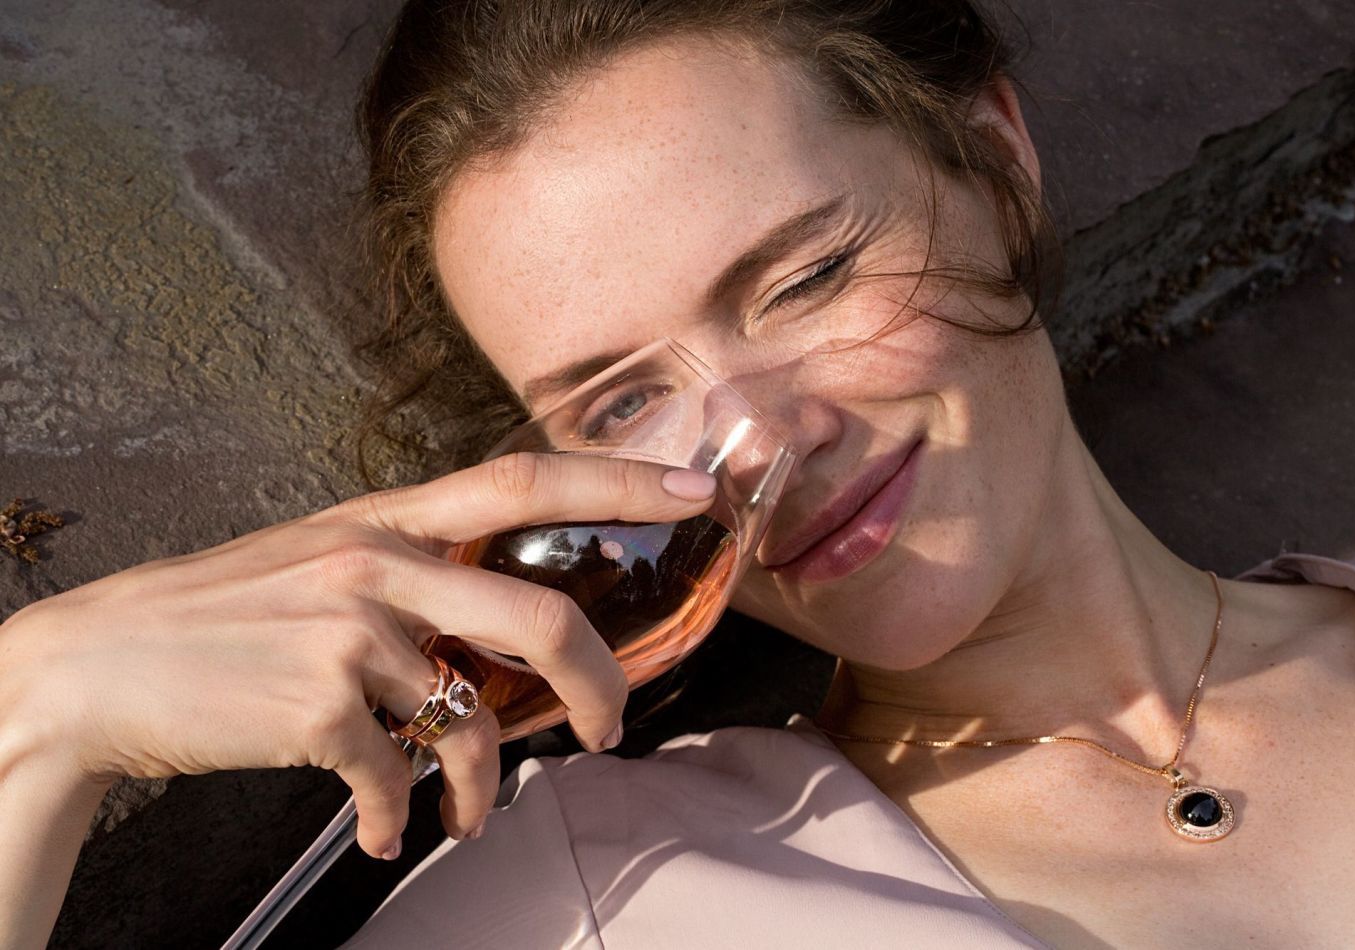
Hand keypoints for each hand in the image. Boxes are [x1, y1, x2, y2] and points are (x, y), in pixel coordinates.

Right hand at [0, 453, 715, 858]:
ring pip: (475, 721)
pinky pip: (399, 776)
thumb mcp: (320, 564)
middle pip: (542, 617)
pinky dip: (403, 817)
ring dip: (484, 789)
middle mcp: (378, 562)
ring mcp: (349, 632)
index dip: (618, 480)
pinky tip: (386, 829)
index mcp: (386, 520)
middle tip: (606, 733)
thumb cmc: (223, 619)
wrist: (99, 666)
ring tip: (464, 814)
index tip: (696, 491)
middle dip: (599, 686)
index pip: (525, 479)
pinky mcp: (316, 704)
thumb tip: (499, 636)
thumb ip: (412, 577)